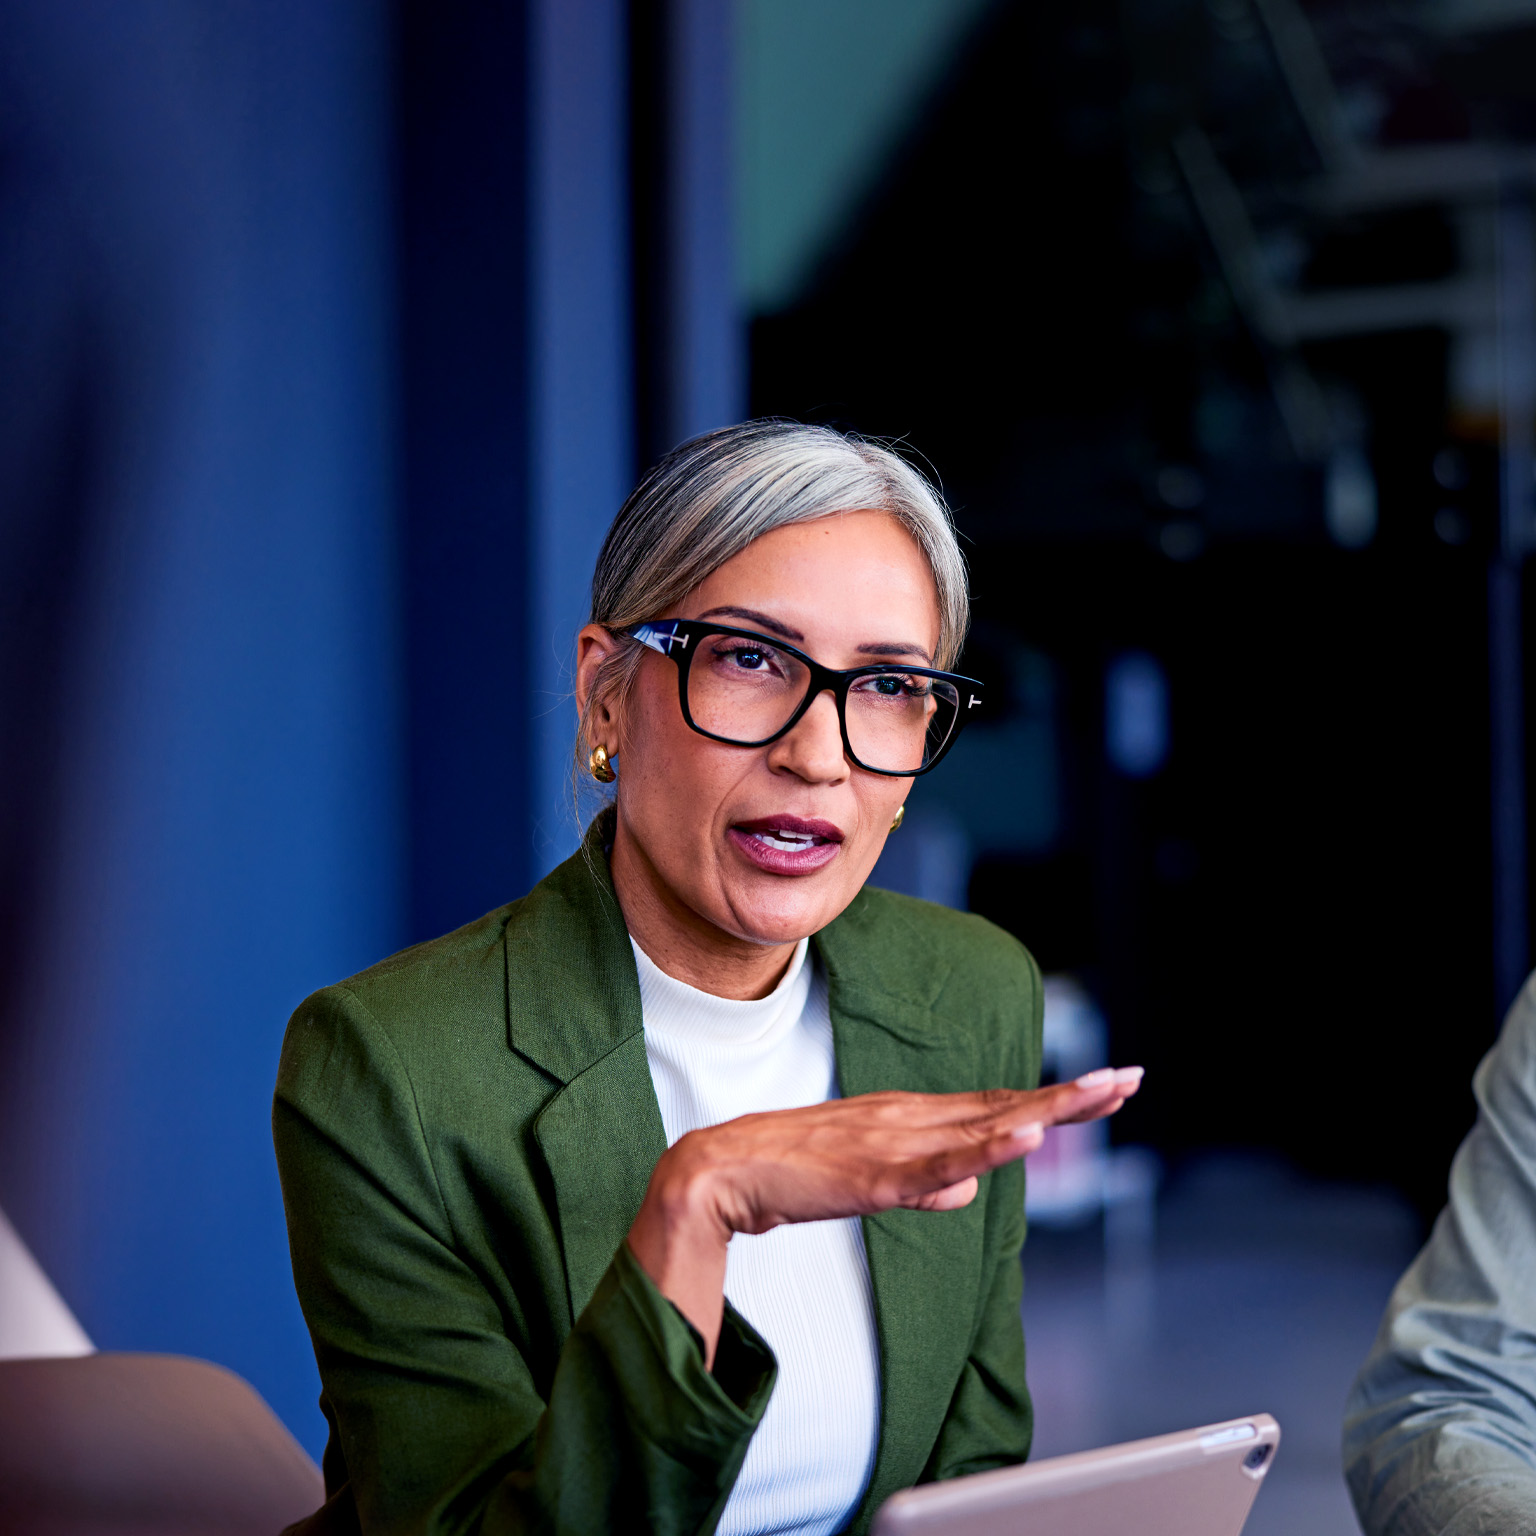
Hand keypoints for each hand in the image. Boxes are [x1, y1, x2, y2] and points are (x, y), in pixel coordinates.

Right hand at [626, 1066, 1142, 1365]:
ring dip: (1045, 1112)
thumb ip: (923, 1182)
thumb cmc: (793, 1174)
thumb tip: (969, 1186)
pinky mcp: (872, 1172)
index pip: (993, 1106)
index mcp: (910, 1118)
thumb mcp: (872, 1182)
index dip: (1049, 1099)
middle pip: (1003, 1106)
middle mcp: (910, 1118)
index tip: (1101, 1087)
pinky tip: (1020, 1139)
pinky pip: (938, 1163)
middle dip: (1069, 1096)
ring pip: (983, 1126)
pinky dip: (983, 1149)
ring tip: (1099, 1096)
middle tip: (1129, 1079)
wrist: (723, 1171)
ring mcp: (893, 1141)